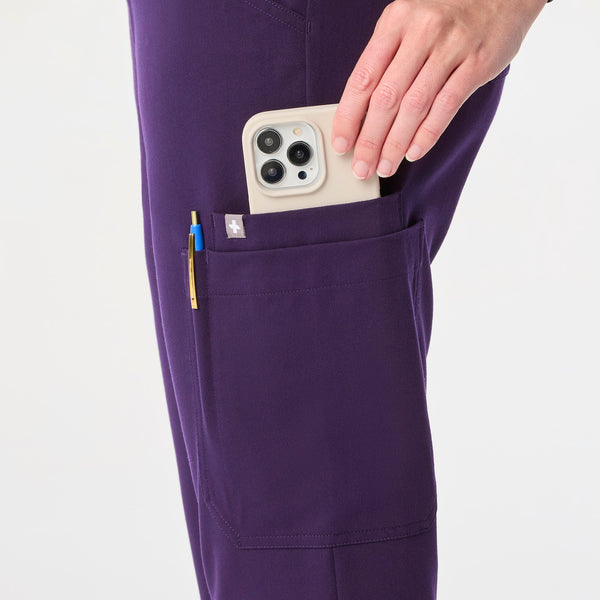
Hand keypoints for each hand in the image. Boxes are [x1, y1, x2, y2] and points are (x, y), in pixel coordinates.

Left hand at [331, 0, 547, 178]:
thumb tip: (361, 111)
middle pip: (386, 98)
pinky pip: (446, 106)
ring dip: (396, 143)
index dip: (348, 116)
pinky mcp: (477, 63)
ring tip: (385, 166)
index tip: (340, 144)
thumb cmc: (449, 12)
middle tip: (361, 167)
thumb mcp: (409, 21)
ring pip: (414, 106)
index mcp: (395, 21)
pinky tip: (414, 151)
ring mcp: (451, 47)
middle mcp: (421, 32)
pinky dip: (428, 133)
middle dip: (370, 140)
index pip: (363, 78)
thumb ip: (387, 58)